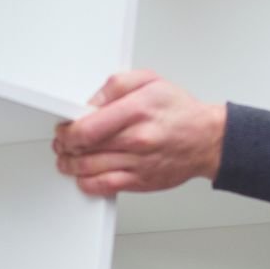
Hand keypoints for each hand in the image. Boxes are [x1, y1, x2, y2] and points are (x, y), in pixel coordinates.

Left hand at [52, 71, 225, 196]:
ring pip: (89, 169)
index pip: (87, 127)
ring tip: (67, 159)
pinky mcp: (141, 182)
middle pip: (84, 149)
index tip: (65, 128)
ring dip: (71, 165)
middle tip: (62, 143)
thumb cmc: (180, 111)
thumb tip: (90, 102)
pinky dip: (87, 183)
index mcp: (137, 111)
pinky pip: (105, 187)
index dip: (67, 130)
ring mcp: (138, 163)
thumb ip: (115, 85)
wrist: (207, 139)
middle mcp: (137, 139)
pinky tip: (82, 177)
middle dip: (65, 146)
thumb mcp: (150, 81)